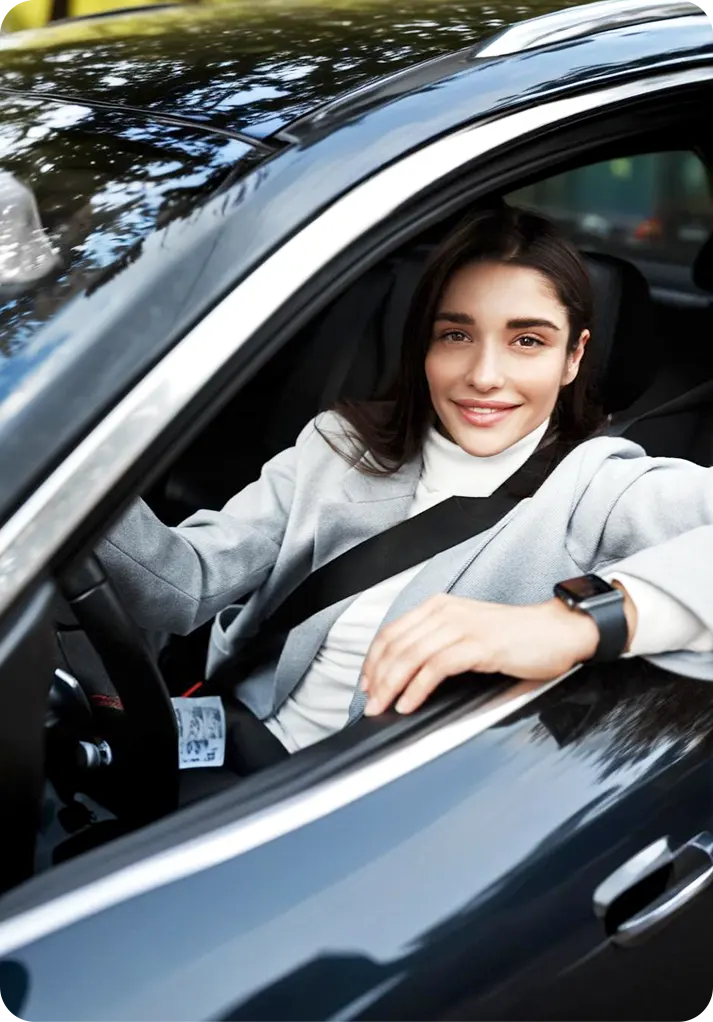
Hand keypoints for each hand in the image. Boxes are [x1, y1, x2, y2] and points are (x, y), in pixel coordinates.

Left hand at [361, 593, 601, 715]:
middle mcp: (446, 612)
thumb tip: (407, 675)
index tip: (366, 684)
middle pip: (396, 645)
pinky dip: (417, 688)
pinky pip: (437, 667)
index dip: (372, 660)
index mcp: (439, 607)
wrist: (558, 632)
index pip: (392, 632)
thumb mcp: (468, 633)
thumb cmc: (516, 638)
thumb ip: (439, 645)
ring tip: (383, 707)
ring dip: (391, 685)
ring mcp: (463, 627)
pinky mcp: (479, 645)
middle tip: (369, 704)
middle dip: (377, 678)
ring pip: (411, 656)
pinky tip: (410, 703)